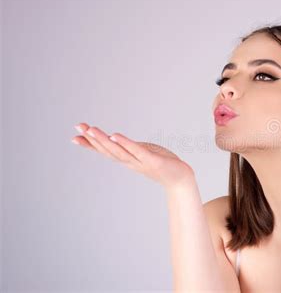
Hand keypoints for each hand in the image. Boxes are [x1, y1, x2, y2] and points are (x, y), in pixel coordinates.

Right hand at [71, 123, 194, 188]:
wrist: (180, 179)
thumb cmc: (162, 164)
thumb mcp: (143, 153)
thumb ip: (130, 148)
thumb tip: (117, 139)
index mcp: (127, 160)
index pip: (105, 151)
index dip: (90, 145)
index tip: (74, 137)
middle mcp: (131, 162)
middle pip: (108, 150)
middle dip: (93, 139)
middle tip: (79, 127)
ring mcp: (141, 162)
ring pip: (119, 151)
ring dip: (104, 140)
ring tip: (92, 129)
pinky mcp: (153, 161)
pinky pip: (137, 151)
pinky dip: (125, 144)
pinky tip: (115, 136)